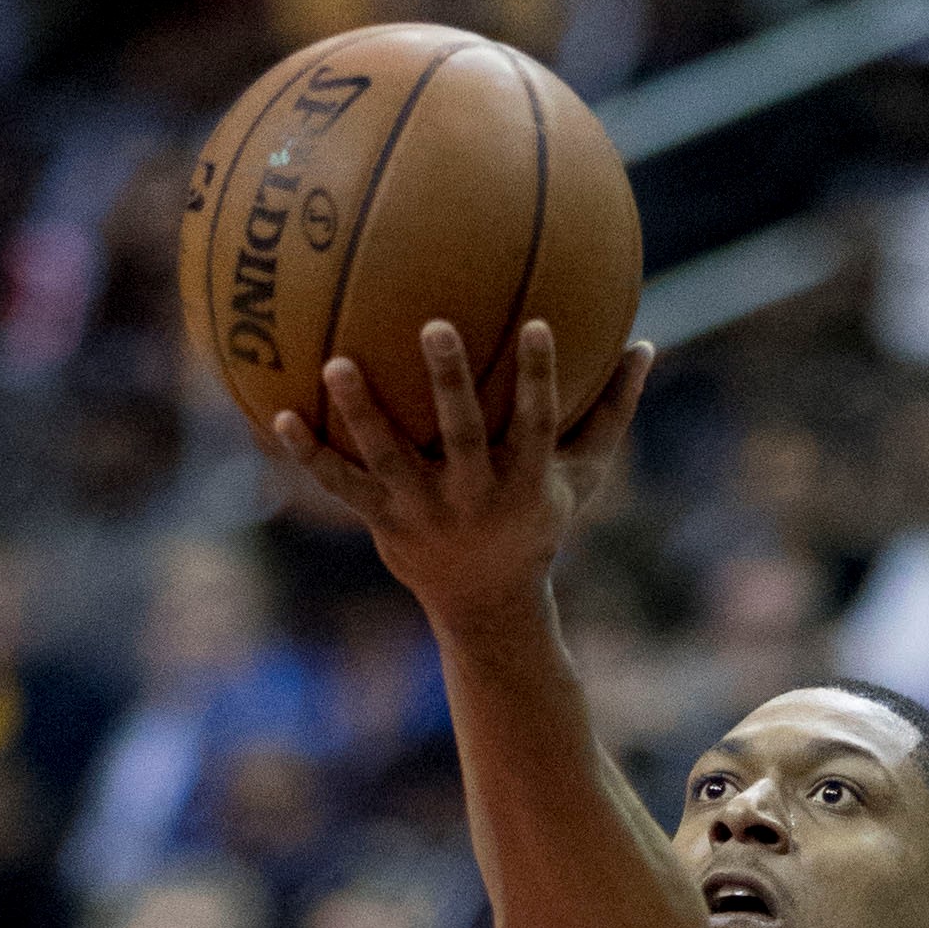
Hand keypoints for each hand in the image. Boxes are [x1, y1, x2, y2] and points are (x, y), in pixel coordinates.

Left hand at [272, 319, 652, 624]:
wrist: (486, 603)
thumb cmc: (537, 521)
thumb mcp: (582, 477)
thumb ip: (611, 412)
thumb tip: (648, 344)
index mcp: (524, 478)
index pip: (538, 422)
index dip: (540, 377)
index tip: (538, 324)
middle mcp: (473, 493)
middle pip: (462, 434)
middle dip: (449, 382)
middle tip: (435, 324)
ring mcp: (423, 508)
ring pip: (389, 456)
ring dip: (363, 411)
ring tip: (337, 361)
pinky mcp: (383, 519)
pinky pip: (341, 484)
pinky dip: (311, 454)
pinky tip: (279, 415)